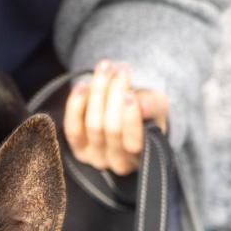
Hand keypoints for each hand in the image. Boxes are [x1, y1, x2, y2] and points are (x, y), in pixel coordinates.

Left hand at [63, 60, 169, 175]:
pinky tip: (82, 86)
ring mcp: (95, 158)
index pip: (134, 143)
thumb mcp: (157, 105)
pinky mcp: (77, 148)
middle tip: (121, 70)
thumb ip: (154, 105)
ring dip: (98, 92)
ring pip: (93, 125)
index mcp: (141, 157)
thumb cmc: (146, 110)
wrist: (125, 112)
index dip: (130, 118)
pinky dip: (75, 105)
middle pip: (111, 128)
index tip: (130, 93)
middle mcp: (117, 162)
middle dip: (115, 95)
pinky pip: (72, 128)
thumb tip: (141, 104)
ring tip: (106, 68)